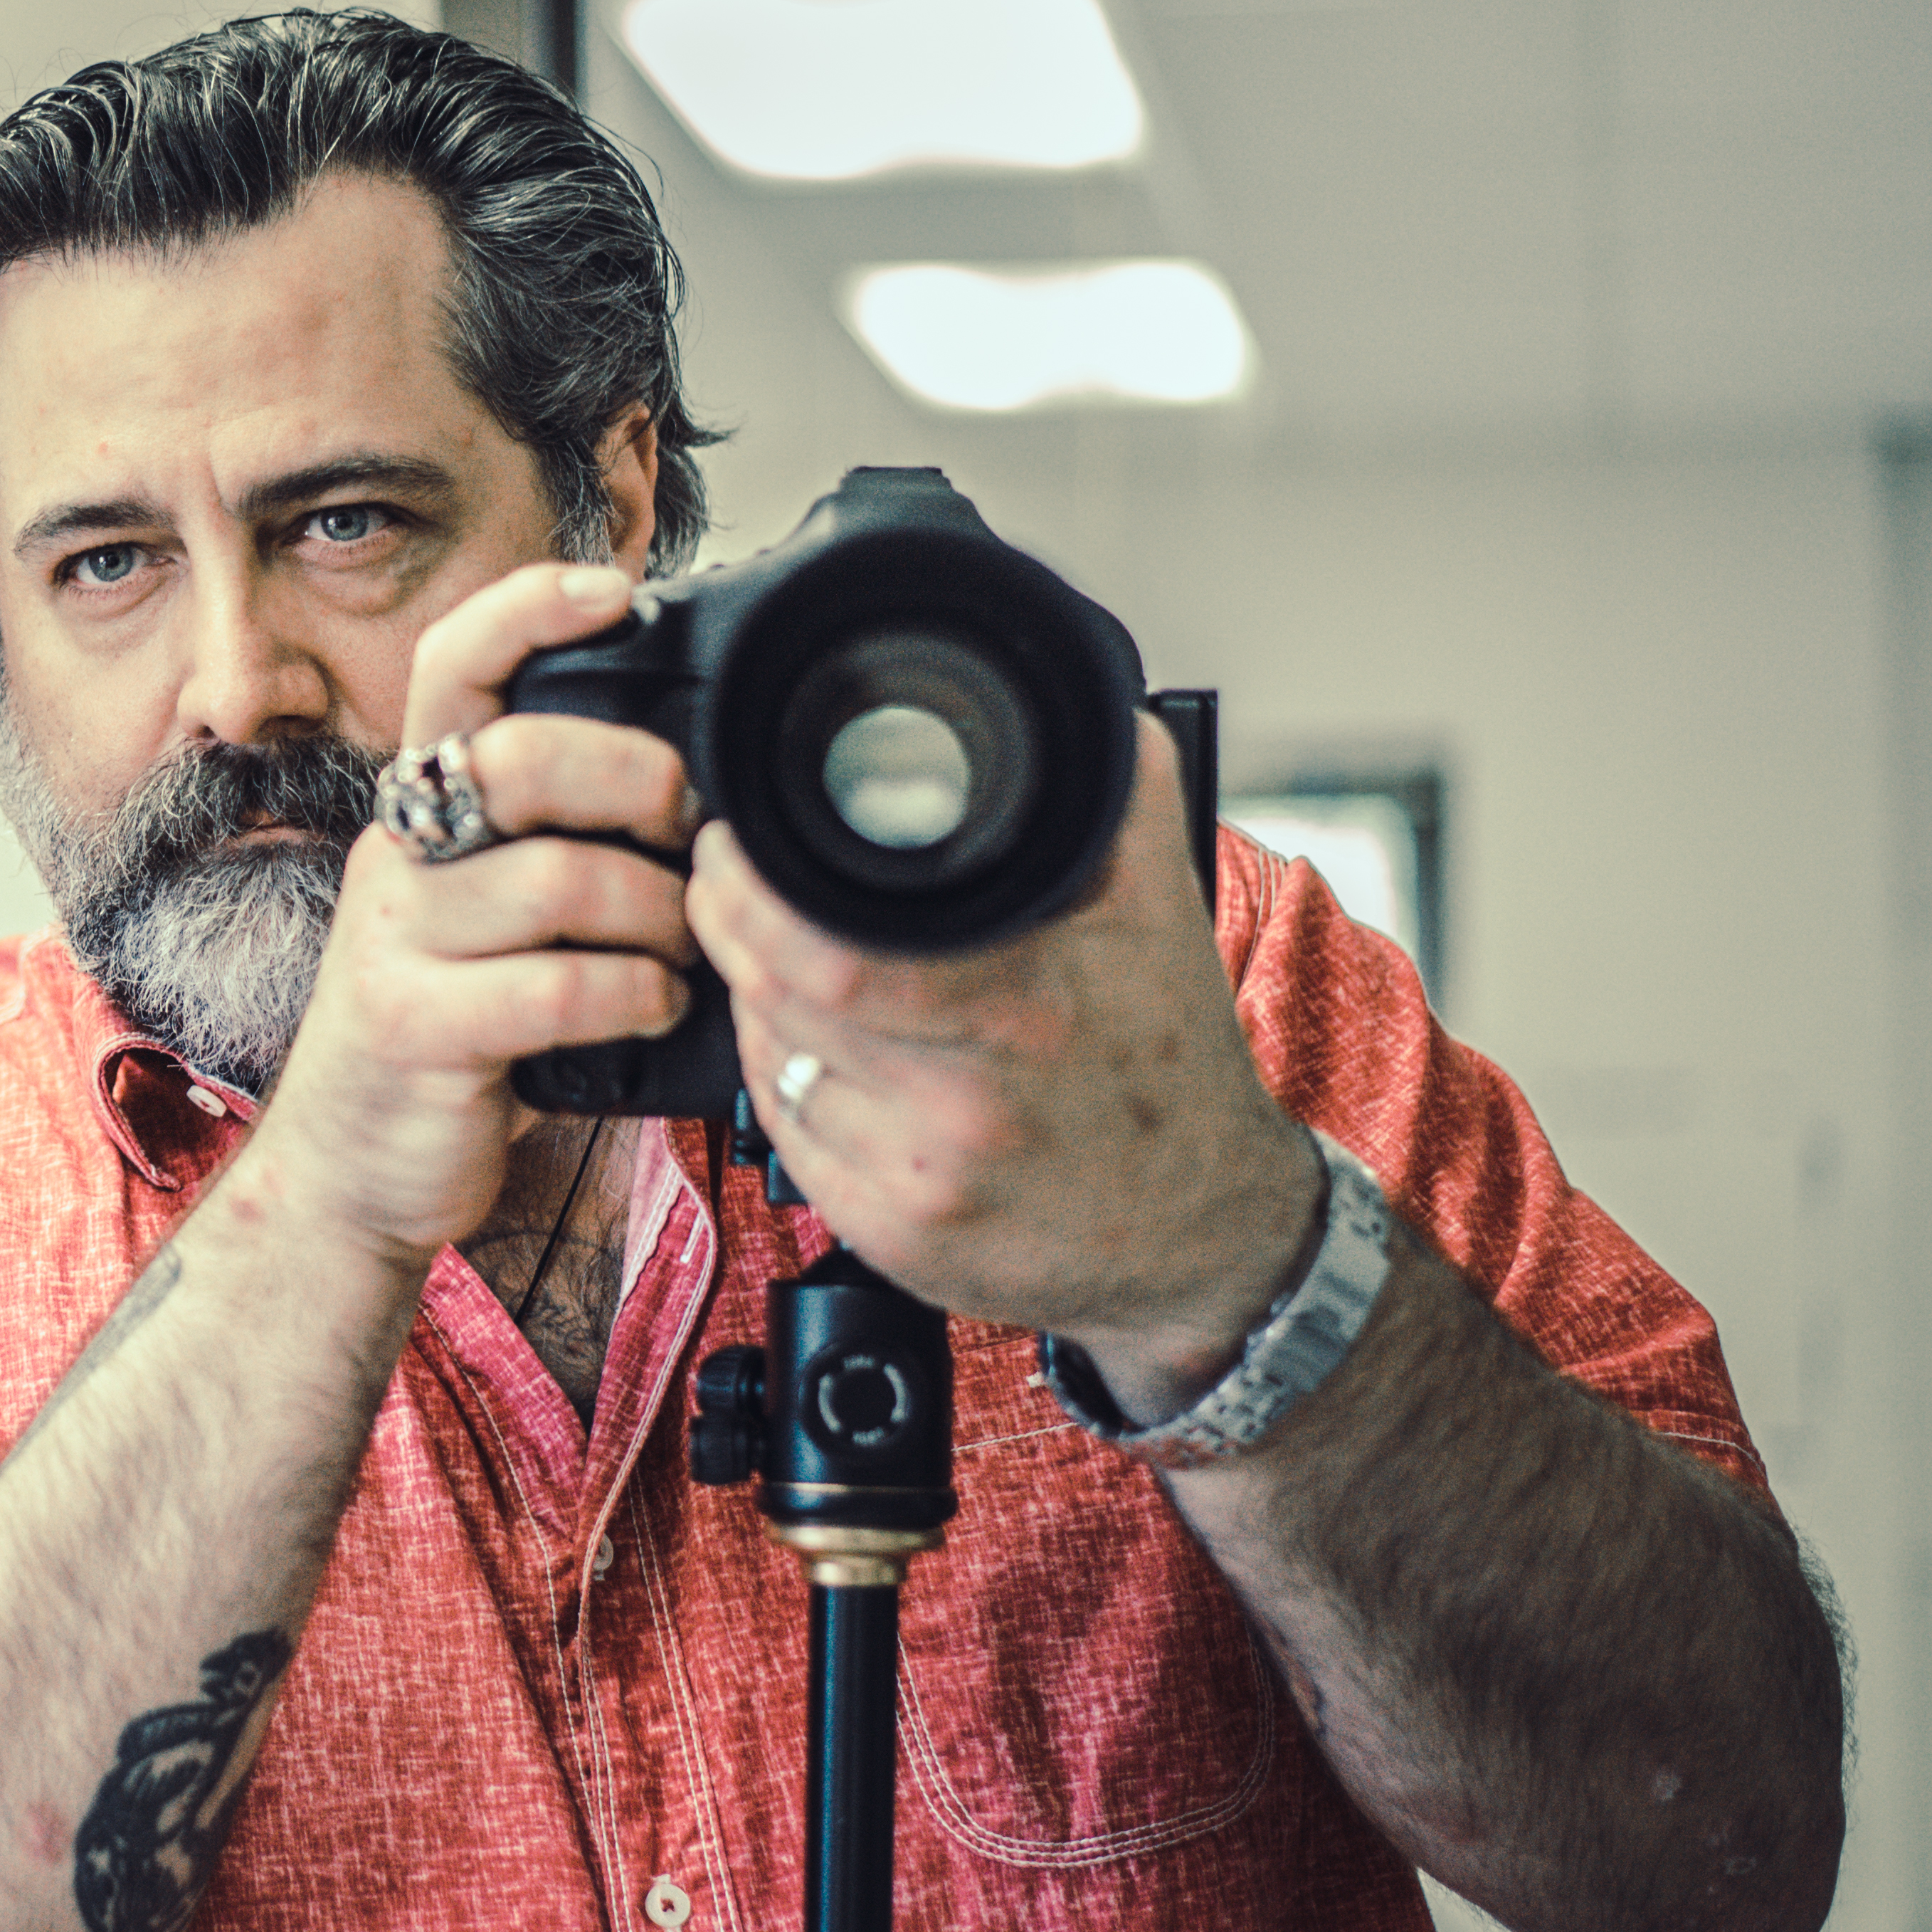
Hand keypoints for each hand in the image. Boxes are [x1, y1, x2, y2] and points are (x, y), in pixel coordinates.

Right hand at [247, 561, 698, 1262]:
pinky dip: (633, 996)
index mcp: (425, 811)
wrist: (351, 1172)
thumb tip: (700, 783)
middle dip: (637, 779)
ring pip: (556, 877)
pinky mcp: (410, 1026)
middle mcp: (399, 855)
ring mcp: (393, 940)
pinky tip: (653, 1010)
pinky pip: (554, 987)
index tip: (615, 592)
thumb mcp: (497, 919)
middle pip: (518, 755)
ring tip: (682, 952)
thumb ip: (560, 844)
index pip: (455, 665)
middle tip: (688, 829)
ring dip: (657, 915)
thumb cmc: (459, 1037)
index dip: (529, 609)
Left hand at [685, 715, 1323, 1411]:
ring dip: (753, 997)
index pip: (825, 951)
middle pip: (781, 1001)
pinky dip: (783, 1074)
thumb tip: (1057, 693)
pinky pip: (788, 1134)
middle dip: (730, 927)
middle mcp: (968, 1106)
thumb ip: (1109, 790)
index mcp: (1026, 1012)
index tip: (734, 844)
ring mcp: (923, 1181)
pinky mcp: (893, 1237)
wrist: (1208, 1232)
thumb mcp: (1161, 905)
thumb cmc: (1170, 1060)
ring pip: (775, 1062)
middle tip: (724, 881)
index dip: (752, 891)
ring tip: (773, 952)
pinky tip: (811, 1043)